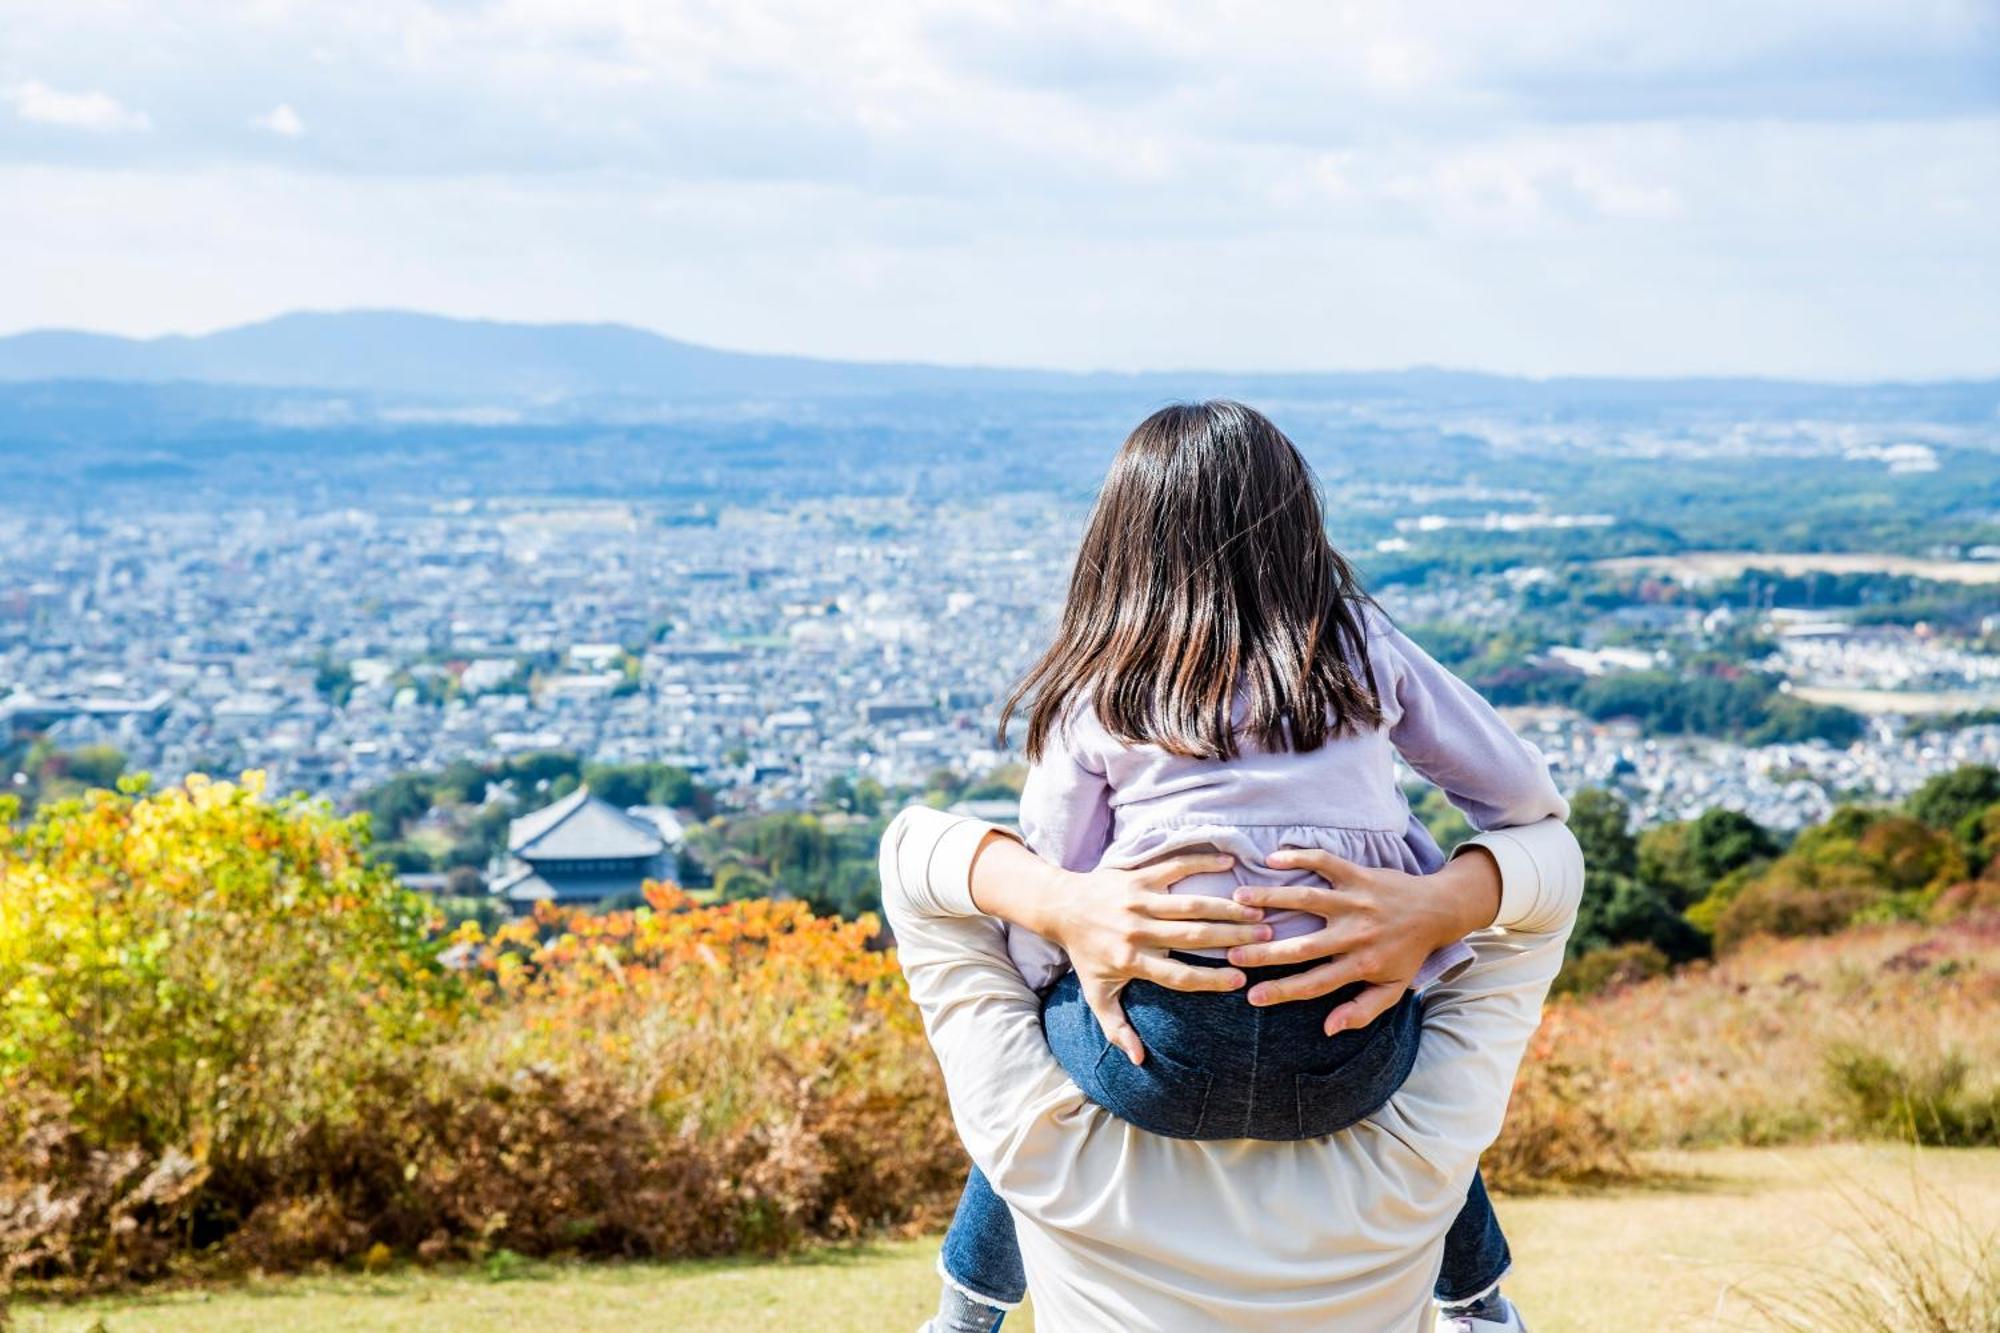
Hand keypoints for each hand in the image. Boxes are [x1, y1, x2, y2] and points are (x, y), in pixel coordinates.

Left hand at [1032, 852, 1270, 1065]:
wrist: (1060, 907)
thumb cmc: (1085, 954)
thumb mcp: (1096, 994)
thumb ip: (1117, 1028)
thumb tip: (1139, 1061)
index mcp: (1131, 961)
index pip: (1178, 976)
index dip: (1210, 980)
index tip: (1241, 980)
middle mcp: (1137, 931)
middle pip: (1193, 936)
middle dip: (1233, 937)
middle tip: (1267, 938)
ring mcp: (1138, 901)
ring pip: (1190, 904)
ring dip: (1227, 908)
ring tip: (1258, 912)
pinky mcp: (1137, 875)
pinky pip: (1174, 867)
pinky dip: (1202, 862)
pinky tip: (1230, 863)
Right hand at [1223, 846, 1500, 1036]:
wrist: (1438, 910)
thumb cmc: (1409, 953)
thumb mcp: (1393, 989)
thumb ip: (1362, 1011)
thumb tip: (1328, 1029)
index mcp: (1362, 964)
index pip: (1315, 983)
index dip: (1282, 992)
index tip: (1251, 997)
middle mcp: (1356, 934)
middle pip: (1303, 946)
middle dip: (1265, 950)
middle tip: (1230, 952)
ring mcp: (1356, 901)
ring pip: (1307, 900)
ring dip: (1271, 898)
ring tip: (1238, 899)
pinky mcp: (1359, 875)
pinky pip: (1325, 863)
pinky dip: (1299, 858)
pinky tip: (1272, 859)